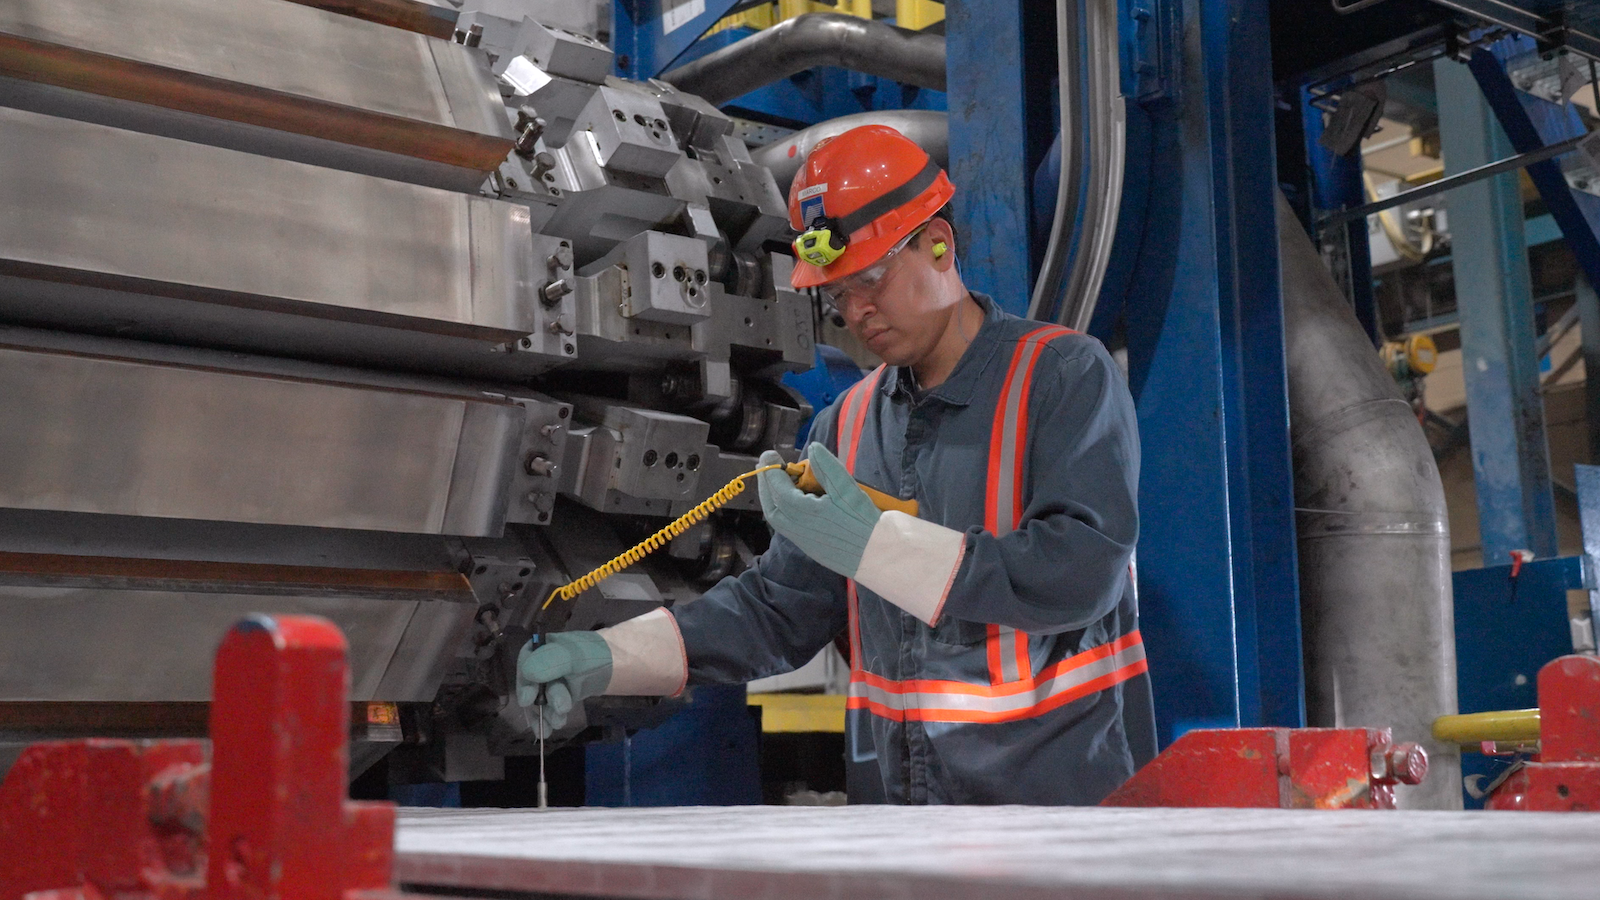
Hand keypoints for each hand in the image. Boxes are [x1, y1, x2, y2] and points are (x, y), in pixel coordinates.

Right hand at [516, 631, 612, 737]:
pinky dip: (546, 721)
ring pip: (539, 701)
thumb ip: (551, 662)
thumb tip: (527, 673)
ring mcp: (546, 684)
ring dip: (547, 714)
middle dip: (541, 702)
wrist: (611, 666)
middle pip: (530, 686)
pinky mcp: (555, 698)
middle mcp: (538, 666)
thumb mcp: (572, 655)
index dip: (524, 683)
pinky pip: (547, 710)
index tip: (527, 700)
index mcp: (538, 648)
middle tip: (558, 709)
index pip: (524, 664)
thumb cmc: (591, 655)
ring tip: (559, 722)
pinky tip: (545, 732)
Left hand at [757, 443, 880, 577]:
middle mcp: (796, 528)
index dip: (771, 470)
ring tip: (779, 481)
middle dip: (766, 484)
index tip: (771, 454)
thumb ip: (826, 467)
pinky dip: (782, 509)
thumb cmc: (863, 521)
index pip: (777, 488)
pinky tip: (793, 501)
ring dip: (772, 498)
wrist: (876, 555)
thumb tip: (813, 447)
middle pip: (771, 505)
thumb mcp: (847, 489)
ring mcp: (801, 540)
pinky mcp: (809, 547)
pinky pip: (786, 527)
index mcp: (802, 512)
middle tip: (769, 466)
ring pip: (777, 518)